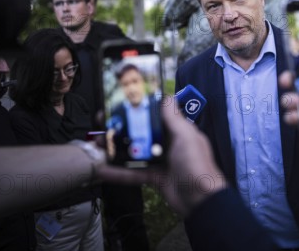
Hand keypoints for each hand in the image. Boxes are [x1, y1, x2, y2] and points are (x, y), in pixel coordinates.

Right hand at [97, 97, 225, 215]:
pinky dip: (118, 172)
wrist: (200, 200)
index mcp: (178, 130)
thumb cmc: (197, 164)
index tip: (121, 104)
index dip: (139, 109)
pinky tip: (102, 170)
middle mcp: (168, 143)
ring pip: (134, 151)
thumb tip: (166, 97)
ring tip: (98, 144)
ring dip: (116, 149)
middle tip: (103, 123)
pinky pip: (133, 172)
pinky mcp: (153, 177)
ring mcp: (160, 160)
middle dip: (122, 128)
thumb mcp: (186, 136)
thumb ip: (174, 118)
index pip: (156, 115)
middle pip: (141, 132)